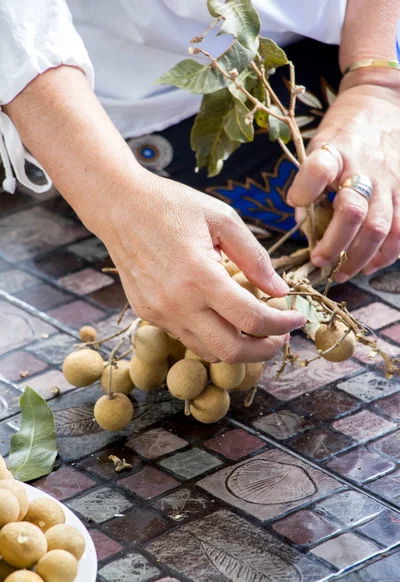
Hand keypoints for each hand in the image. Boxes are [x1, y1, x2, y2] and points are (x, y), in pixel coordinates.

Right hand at [98, 170, 305, 362]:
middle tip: (281, 336)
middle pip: (232, 351)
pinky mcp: (148, 314)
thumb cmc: (173, 206)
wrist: (119, 207)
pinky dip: (213, 337)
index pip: (252, 319)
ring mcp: (160, 313)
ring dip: (239, 349)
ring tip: (257, 331)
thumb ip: (255, 257)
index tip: (298, 318)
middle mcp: (178, 303)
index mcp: (200, 276)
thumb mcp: (222, 218)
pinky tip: (224, 319)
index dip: (283, 324)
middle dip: (265, 350)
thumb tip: (280, 291)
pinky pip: (188, 338)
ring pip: (209, 351)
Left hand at [287, 73, 399, 281]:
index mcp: (334, 152)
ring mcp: (390, 182)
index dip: (305, 188)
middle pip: (353, 213)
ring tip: (342, 273)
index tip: (295, 201)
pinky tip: (371, 265)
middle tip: (318, 262)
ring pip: (381, 228)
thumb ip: (308, 185)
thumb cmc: (343, 133)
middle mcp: (364, 168)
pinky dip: (387, 254)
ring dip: (360, 257)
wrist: (382, 104)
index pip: (319, 168)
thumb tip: (305, 227)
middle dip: (334, 245)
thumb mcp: (317, 147)